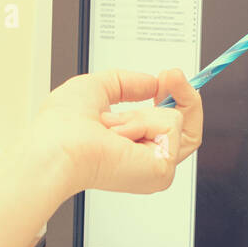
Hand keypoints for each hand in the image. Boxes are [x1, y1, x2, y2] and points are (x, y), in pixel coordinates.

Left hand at [27, 68, 202, 195]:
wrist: (58, 146)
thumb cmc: (62, 128)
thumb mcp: (97, 88)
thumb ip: (127, 82)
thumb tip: (151, 82)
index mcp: (132, 148)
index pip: (170, 126)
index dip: (176, 98)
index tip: (169, 76)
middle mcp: (147, 162)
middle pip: (189, 127)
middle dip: (185, 95)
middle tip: (170, 76)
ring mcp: (157, 168)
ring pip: (175, 120)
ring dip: (141, 113)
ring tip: (113, 126)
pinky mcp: (163, 170)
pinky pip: (170, 126)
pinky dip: (142, 122)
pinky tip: (120, 137)